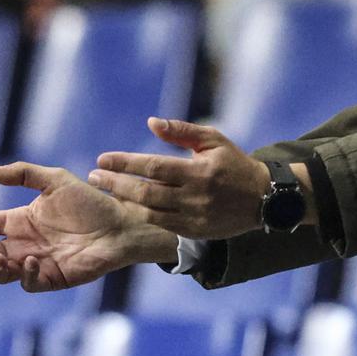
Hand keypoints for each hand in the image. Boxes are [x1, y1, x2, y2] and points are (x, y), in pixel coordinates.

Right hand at [0, 162, 176, 289]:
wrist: (122, 224)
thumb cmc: (92, 202)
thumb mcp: (55, 180)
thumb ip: (23, 174)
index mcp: (22, 220)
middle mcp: (26, 243)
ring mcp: (39, 262)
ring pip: (5, 272)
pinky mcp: (54, 277)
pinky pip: (31, 282)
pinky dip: (25, 274)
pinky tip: (30, 260)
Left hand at [89, 118, 274, 237]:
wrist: (262, 199)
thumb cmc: (233, 163)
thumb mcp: (213, 140)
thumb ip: (181, 131)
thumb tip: (151, 123)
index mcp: (199, 171)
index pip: (153, 167)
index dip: (125, 163)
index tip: (102, 159)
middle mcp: (195, 196)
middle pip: (146, 192)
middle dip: (115, 184)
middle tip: (94, 177)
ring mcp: (195, 217)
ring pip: (150, 212)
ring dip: (124, 201)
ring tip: (105, 190)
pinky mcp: (195, 232)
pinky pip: (161, 224)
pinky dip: (141, 214)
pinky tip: (127, 205)